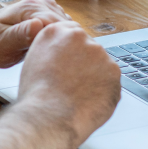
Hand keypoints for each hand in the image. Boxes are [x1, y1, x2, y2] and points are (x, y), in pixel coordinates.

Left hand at [0, 0, 69, 68]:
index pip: (57, 23)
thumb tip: (39, 25)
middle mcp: (39, 5)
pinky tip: (58, 51)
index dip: (62, 42)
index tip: (64, 58)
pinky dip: (63, 38)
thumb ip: (20, 34)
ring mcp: (44, 9)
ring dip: (66, 40)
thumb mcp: (2, 43)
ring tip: (61, 58)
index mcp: (29, 8)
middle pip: (65, 24)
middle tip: (64, 62)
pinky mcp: (47, 16)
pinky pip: (62, 27)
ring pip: (66, 26)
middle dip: (67, 42)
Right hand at [14, 20, 121, 146]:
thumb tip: (63, 55)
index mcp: (56, 32)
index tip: (69, 64)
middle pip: (88, 48)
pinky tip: (88, 101)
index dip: (71, 52)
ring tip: (77, 96)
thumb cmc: (36, 96)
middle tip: (72, 84)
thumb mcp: (33, 61)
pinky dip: (103, 91)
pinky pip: (110, 81)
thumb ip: (51, 50)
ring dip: (94, 77)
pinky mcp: (114, 71)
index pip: (71, 34)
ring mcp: (99, 54)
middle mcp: (80, 37)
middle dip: (84, 64)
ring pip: (101, 65)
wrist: (49, 116)